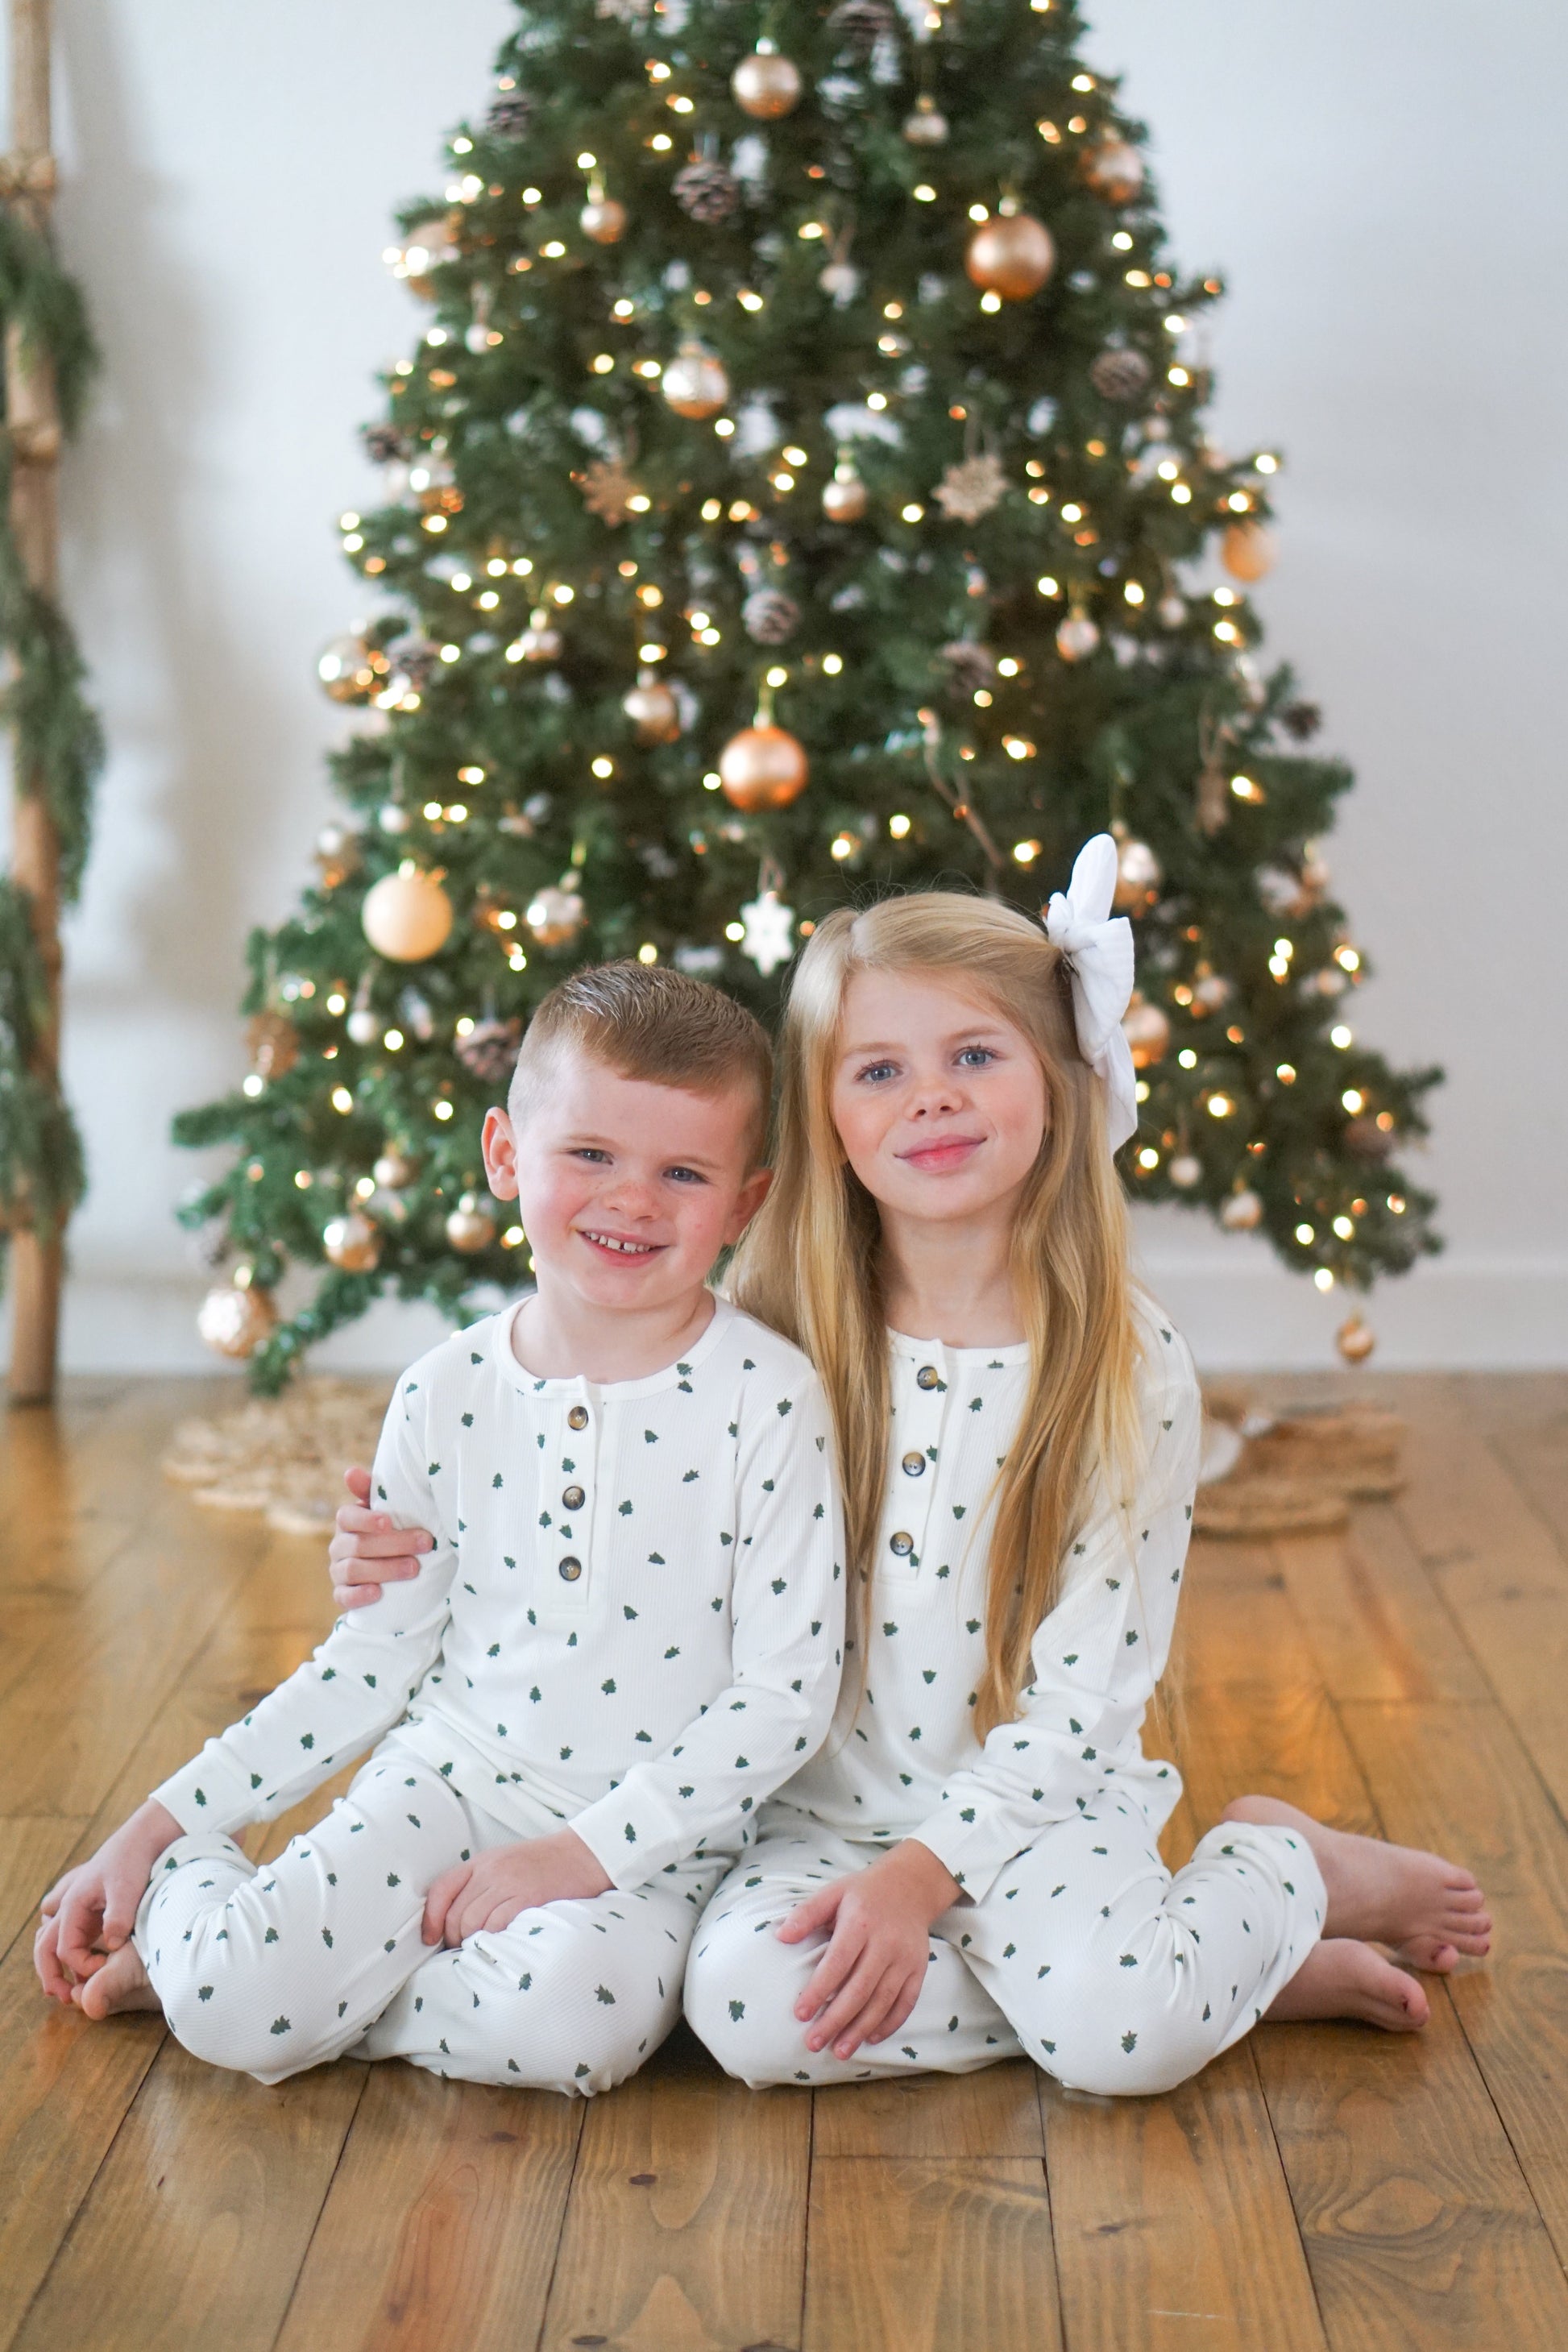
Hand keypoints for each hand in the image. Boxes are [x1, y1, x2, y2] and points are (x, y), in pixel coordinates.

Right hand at [34, 1799, 183, 2002]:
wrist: (143, 1837)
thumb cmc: (133, 1860)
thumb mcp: (127, 1888)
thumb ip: (118, 1916)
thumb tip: (109, 1945)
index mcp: (73, 1904)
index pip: (65, 1949)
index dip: (81, 1967)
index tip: (103, 1971)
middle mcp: (67, 1905)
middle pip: (45, 1947)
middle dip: (51, 1974)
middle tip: (65, 1998)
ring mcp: (75, 1905)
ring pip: (50, 1937)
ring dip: (55, 1961)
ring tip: (67, 1986)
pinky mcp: (87, 1905)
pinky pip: (64, 1928)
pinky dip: (66, 1944)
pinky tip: (82, 1957)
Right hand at [329, 1464, 433, 1608]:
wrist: (391, 1567)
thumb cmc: (392, 1530)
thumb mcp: (388, 1509)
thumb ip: (373, 1491)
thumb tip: (350, 1472)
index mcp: (348, 1522)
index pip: (347, 1517)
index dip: (366, 1519)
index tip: (389, 1521)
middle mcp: (339, 1545)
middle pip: (358, 1545)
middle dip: (394, 1544)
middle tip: (426, 1544)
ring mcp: (338, 1571)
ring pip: (353, 1570)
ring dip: (385, 1569)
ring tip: (414, 1569)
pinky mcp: (342, 1594)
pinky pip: (343, 1597)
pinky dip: (359, 1595)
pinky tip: (378, 1593)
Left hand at [421, 1828, 613, 1947]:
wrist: (581, 1855)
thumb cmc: (542, 1864)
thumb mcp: (504, 1864)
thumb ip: (480, 1884)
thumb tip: (456, 1921)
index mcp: (481, 1862)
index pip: (441, 1889)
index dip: (430, 1918)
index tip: (430, 1939)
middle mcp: (491, 1870)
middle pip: (456, 1913)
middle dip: (454, 1939)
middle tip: (464, 1950)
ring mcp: (509, 1883)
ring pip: (473, 1923)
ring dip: (473, 1943)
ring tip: (483, 1949)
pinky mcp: (528, 1897)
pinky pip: (497, 1925)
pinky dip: (493, 1940)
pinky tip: (500, 1944)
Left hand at [778, 1838, 960, 2061]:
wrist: (911, 1884)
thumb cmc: (863, 1892)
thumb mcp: (833, 1892)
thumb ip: (807, 1913)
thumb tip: (780, 1936)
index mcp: (860, 1922)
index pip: (838, 1963)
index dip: (819, 1990)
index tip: (800, 2014)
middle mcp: (885, 1943)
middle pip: (860, 1989)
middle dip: (836, 2019)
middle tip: (814, 2043)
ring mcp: (905, 1958)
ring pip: (883, 2000)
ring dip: (860, 2029)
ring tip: (839, 2051)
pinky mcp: (919, 1969)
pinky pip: (906, 2002)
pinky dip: (889, 2023)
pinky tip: (871, 2038)